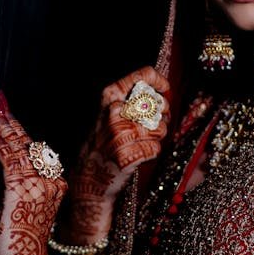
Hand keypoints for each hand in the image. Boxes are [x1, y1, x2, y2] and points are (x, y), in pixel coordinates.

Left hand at [0, 92, 66, 254]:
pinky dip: (0, 144)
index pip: (35, 151)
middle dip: (12, 120)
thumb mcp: (25, 211)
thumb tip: (11, 167)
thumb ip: (24, 188)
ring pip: (20, 148)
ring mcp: (40, 186)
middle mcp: (51, 181)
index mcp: (53, 185)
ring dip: (5, 127)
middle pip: (30, 144)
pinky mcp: (23, 193)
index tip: (6, 113)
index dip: (19, 130)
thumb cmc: (20, 247)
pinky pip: (10, 161)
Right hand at [65, 67, 170, 245]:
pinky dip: (152, 153)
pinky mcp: (128, 155)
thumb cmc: (103, 143)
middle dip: (161, 116)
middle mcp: (115, 113)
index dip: (159, 82)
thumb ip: (131, 100)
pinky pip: (157, 148)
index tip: (164, 89)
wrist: (89, 179)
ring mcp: (121, 134)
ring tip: (139, 143)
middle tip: (148, 127)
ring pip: (161, 128)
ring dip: (156, 138)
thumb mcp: (109, 113)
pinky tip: (137, 156)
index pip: (144, 76)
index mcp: (110, 96)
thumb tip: (164, 93)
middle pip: (159, 105)